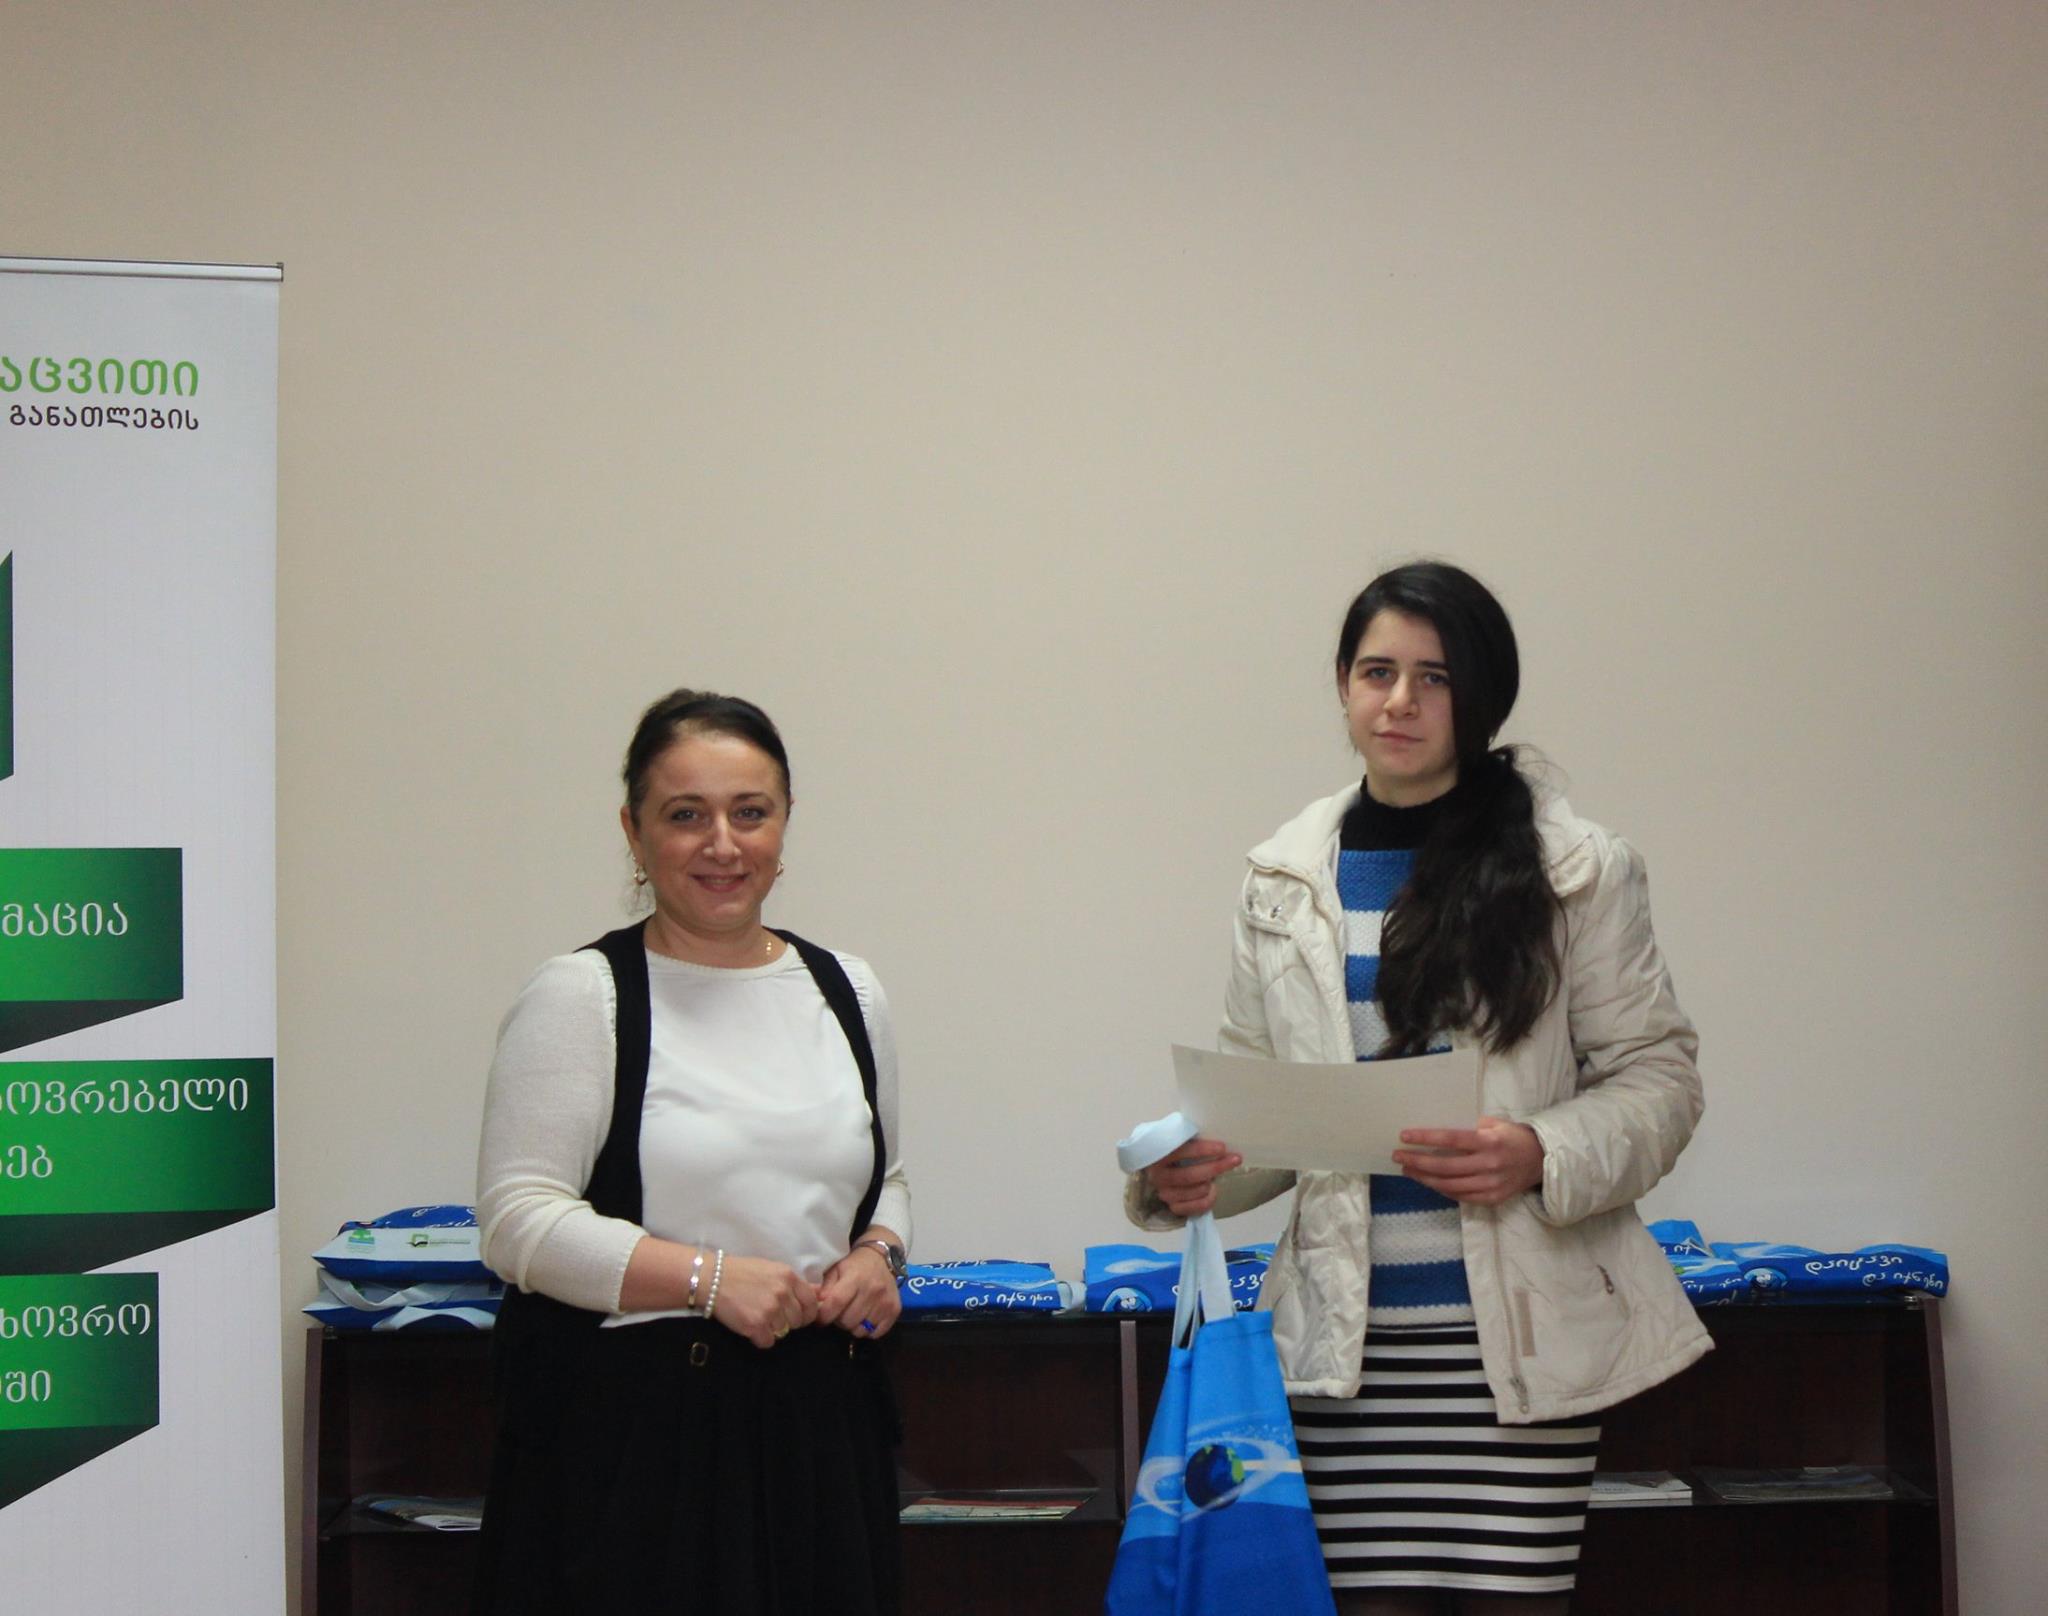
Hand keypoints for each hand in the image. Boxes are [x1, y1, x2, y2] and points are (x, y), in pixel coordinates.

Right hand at [707, 1254, 819, 1349]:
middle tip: (771, 1316)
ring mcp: (770, 1310)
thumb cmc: (742, 1272)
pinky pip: (768, 1341)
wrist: (713, 1278)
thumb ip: (796, 1283)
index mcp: (789, 1277)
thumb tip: (819, 1293)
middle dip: (788, 1321)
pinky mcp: (756, 1325)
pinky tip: (750, 1326)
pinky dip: (760, 1338)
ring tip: (758, 1317)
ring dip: (772, 1329)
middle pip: (798, 1320)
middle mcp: (783, 1293)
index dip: (807, 1313)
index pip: (812, 1303)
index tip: (799, 1316)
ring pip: (784, 1332)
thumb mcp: (773, 1269)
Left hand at [818, 1242, 902, 1339]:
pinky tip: (866, 1318)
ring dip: (854, 1326)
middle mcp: (872, 1290)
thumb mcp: (836, 1269)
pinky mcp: (895, 1310)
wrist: (881, 1258)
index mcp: (855, 1278)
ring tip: (854, 1314)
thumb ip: (825, 1288)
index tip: (820, 1319)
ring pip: (861, 1330)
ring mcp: (885, 1301)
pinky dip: (868, 1330)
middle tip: (841, 1312)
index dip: (825, 1315)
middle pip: (848, 1320)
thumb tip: (818, 1306)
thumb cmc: (855, 1265)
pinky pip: (876, 1334)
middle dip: (839, 1320)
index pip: (836, 1302)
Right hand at [1143, 1137, 1242, 1217]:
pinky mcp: (1174, 1206)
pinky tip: (1212, 1190)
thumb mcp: (1179, 1139)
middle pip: (1190, 1176)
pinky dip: (1209, 1199)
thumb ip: (1190, 1137)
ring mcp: (1165, 1193)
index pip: (1181, 1152)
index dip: (1203, 1150)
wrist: (1161, 1168)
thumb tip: (1219, 1132)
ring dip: (1210, 1183)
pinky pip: (1197, 1207)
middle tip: (1235, 1159)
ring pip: (1196, 1191)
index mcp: (1157, 1155)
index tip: (1222, 1147)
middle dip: (1215, 1167)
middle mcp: (1158, 1176)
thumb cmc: (1176, 1150)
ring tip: (1215, 1176)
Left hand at [1391, 1116, 1544, 1205]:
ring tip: (1408, 1171)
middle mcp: (1489, 1164)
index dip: (1425, 1139)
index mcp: (1489, 1141)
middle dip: (1417, 1162)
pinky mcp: (1492, 1198)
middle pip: (1445, 1166)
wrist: (1541, 1160)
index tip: (1404, 1137)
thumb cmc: (1513, 1137)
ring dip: (1425, 1178)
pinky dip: (1442, 1190)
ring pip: (1449, 1185)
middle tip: (1398, 1157)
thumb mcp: (1495, 1123)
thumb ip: (1470, 1126)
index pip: (1451, 1140)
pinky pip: (1460, 1196)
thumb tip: (1439, 1131)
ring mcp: (1491, 1184)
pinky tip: (1429, 1182)